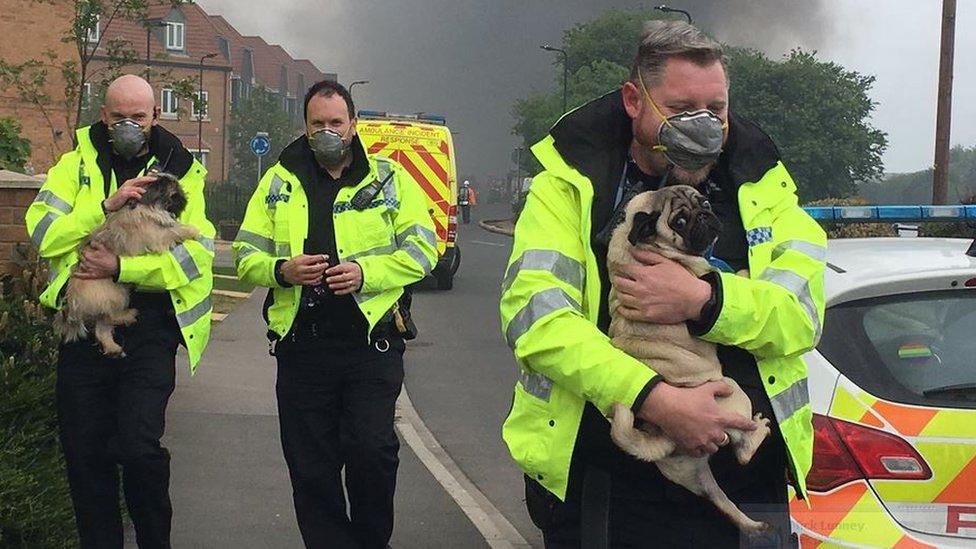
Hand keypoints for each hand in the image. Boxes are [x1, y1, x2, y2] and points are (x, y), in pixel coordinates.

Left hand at [73, 243, 118, 279]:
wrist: (116, 267)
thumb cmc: (110, 257)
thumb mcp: (103, 248)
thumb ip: (95, 244)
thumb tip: (90, 243)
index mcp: (89, 255)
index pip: (82, 251)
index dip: (83, 249)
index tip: (85, 249)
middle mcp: (87, 262)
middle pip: (80, 258)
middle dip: (82, 255)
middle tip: (86, 254)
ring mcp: (88, 269)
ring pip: (80, 265)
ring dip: (81, 262)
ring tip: (83, 261)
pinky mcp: (91, 275)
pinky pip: (82, 275)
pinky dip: (77, 274)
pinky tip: (73, 273)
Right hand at [102, 175, 156, 212]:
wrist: (111, 204)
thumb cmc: (122, 199)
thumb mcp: (132, 193)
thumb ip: (138, 190)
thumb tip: (147, 190)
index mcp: (131, 183)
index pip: (141, 178)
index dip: (149, 177)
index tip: (156, 178)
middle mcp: (129, 184)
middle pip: (140, 179)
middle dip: (148, 179)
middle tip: (155, 179)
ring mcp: (126, 188)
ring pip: (136, 185)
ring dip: (143, 188)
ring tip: (148, 190)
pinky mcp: (124, 193)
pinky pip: (132, 193)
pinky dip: (137, 194)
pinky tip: (140, 197)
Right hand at [280, 254, 328, 285]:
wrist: (284, 272)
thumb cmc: (293, 264)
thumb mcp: (300, 257)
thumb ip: (310, 258)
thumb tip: (321, 258)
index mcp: (300, 261)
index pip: (313, 259)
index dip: (321, 257)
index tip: (326, 257)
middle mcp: (301, 269)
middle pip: (314, 269)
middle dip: (322, 266)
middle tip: (326, 265)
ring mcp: (301, 276)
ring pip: (314, 276)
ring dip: (321, 273)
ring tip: (323, 270)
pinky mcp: (302, 282)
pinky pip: (312, 282)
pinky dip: (318, 280)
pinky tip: (320, 277)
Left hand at [325, 262, 362, 295]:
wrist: (362, 273)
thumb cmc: (351, 269)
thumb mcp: (347, 265)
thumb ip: (339, 268)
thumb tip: (329, 271)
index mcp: (351, 267)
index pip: (341, 268)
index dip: (333, 270)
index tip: (327, 272)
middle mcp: (353, 275)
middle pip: (343, 277)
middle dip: (334, 279)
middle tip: (327, 280)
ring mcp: (355, 282)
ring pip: (345, 284)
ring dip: (337, 285)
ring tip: (330, 286)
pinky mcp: (355, 287)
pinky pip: (347, 290)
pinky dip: (341, 292)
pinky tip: (335, 292)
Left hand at [612, 250, 710, 323]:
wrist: (693, 299)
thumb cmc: (681, 280)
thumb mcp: (666, 262)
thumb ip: (647, 255)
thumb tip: (632, 250)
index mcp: (644, 274)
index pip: (624, 269)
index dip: (621, 267)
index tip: (622, 268)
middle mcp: (640, 289)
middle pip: (619, 283)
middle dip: (617, 279)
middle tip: (619, 279)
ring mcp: (642, 303)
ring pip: (621, 297)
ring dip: (619, 293)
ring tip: (622, 291)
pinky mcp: (646, 315)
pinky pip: (627, 313)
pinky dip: (622, 309)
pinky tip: (623, 306)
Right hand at [637, 381, 755, 456]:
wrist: (666, 406)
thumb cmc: (686, 396)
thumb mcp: (706, 388)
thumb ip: (721, 388)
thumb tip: (730, 390)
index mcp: (719, 418)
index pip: (738, 423)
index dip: (747, 425)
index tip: (752, 427)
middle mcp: (713, 432)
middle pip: (724, 440)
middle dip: (722, 436)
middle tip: (716, 431)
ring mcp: (701, 441)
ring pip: (713, 449)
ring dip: (712, 444)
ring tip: (707, 439)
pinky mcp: (690, 446)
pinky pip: (699, 453)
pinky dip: (700, 450)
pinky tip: (697, 446)